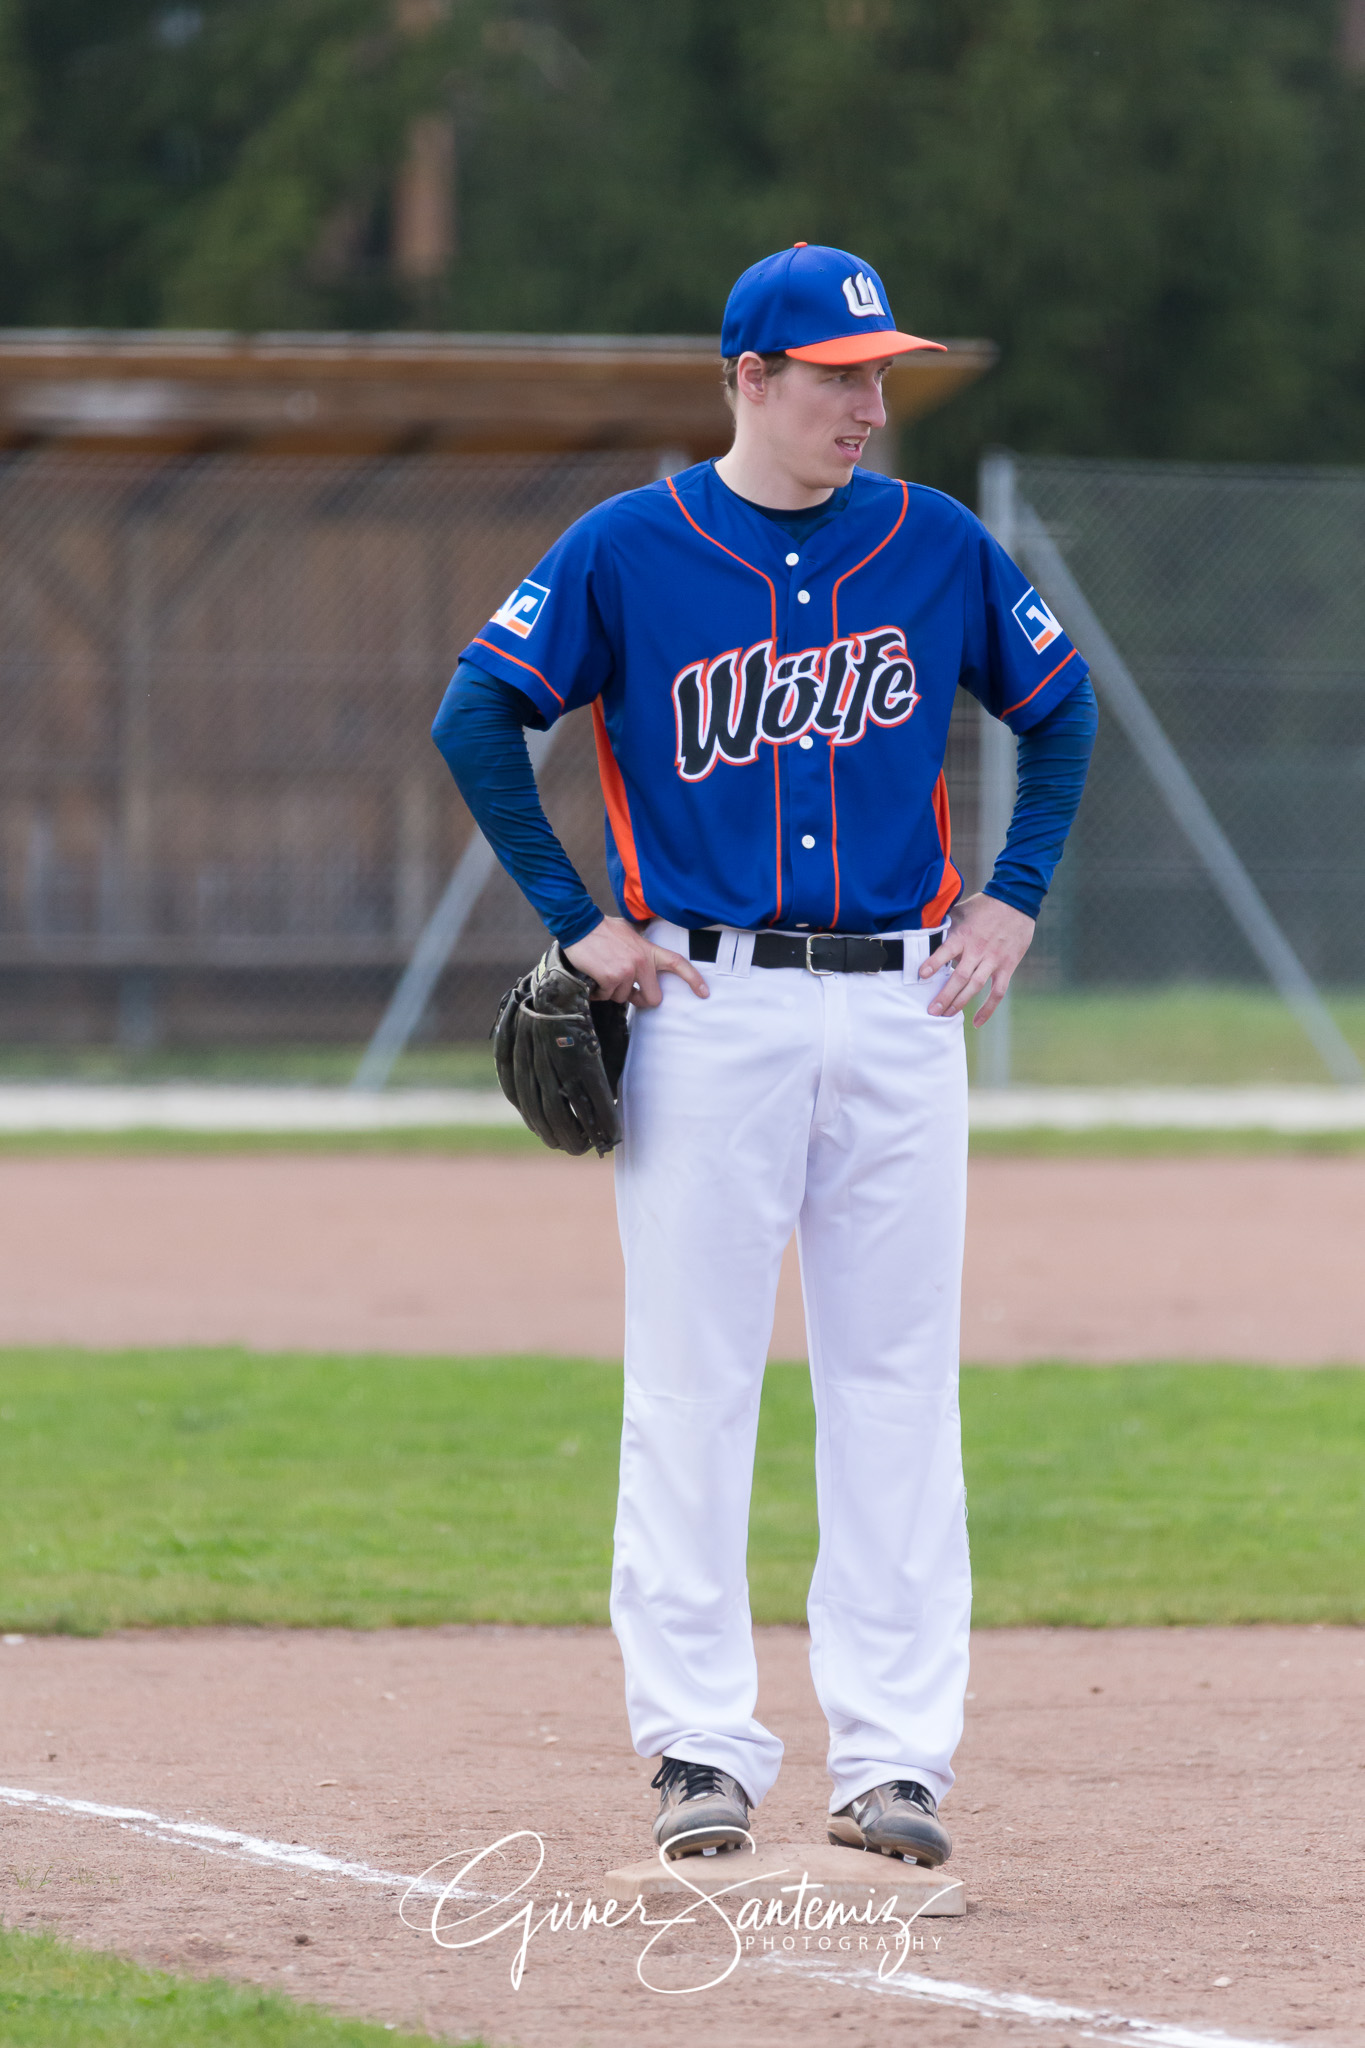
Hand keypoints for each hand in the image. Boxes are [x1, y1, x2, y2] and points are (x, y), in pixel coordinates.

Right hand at [564, 916, 708, 1007]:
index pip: (678, 964)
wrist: (580, 925)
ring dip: (612, 991)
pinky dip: (598, 991)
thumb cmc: (603, 930)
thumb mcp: (630, 934)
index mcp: (649, 951)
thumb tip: (645, 959)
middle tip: (629, 993)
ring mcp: (627, 971)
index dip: (693, 979)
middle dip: (639, 1000)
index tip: (704, 992)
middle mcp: (642, 962)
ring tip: (603, 973)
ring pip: (624, 998)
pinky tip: (594, 976)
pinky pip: (606, 996)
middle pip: (652, 998)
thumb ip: (642, 947)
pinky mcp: (610, 978)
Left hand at [921, 892, 1034, 1024]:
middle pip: (959, 977)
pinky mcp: (1007, 966)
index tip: (921, 975)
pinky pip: (997, 992)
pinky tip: (977, 1022)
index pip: (946, 951)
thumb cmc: (984, 906)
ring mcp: (993, 960)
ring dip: (959, 1003)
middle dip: (944, 996)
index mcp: (964, 935)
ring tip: (945, 1016)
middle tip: (931, 1011)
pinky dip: (988, 1008)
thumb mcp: (961, 910)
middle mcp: (978, 950)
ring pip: (975, 987)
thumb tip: (923, 931)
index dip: (933, 963)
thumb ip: (945, 924)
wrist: (1016, 901)